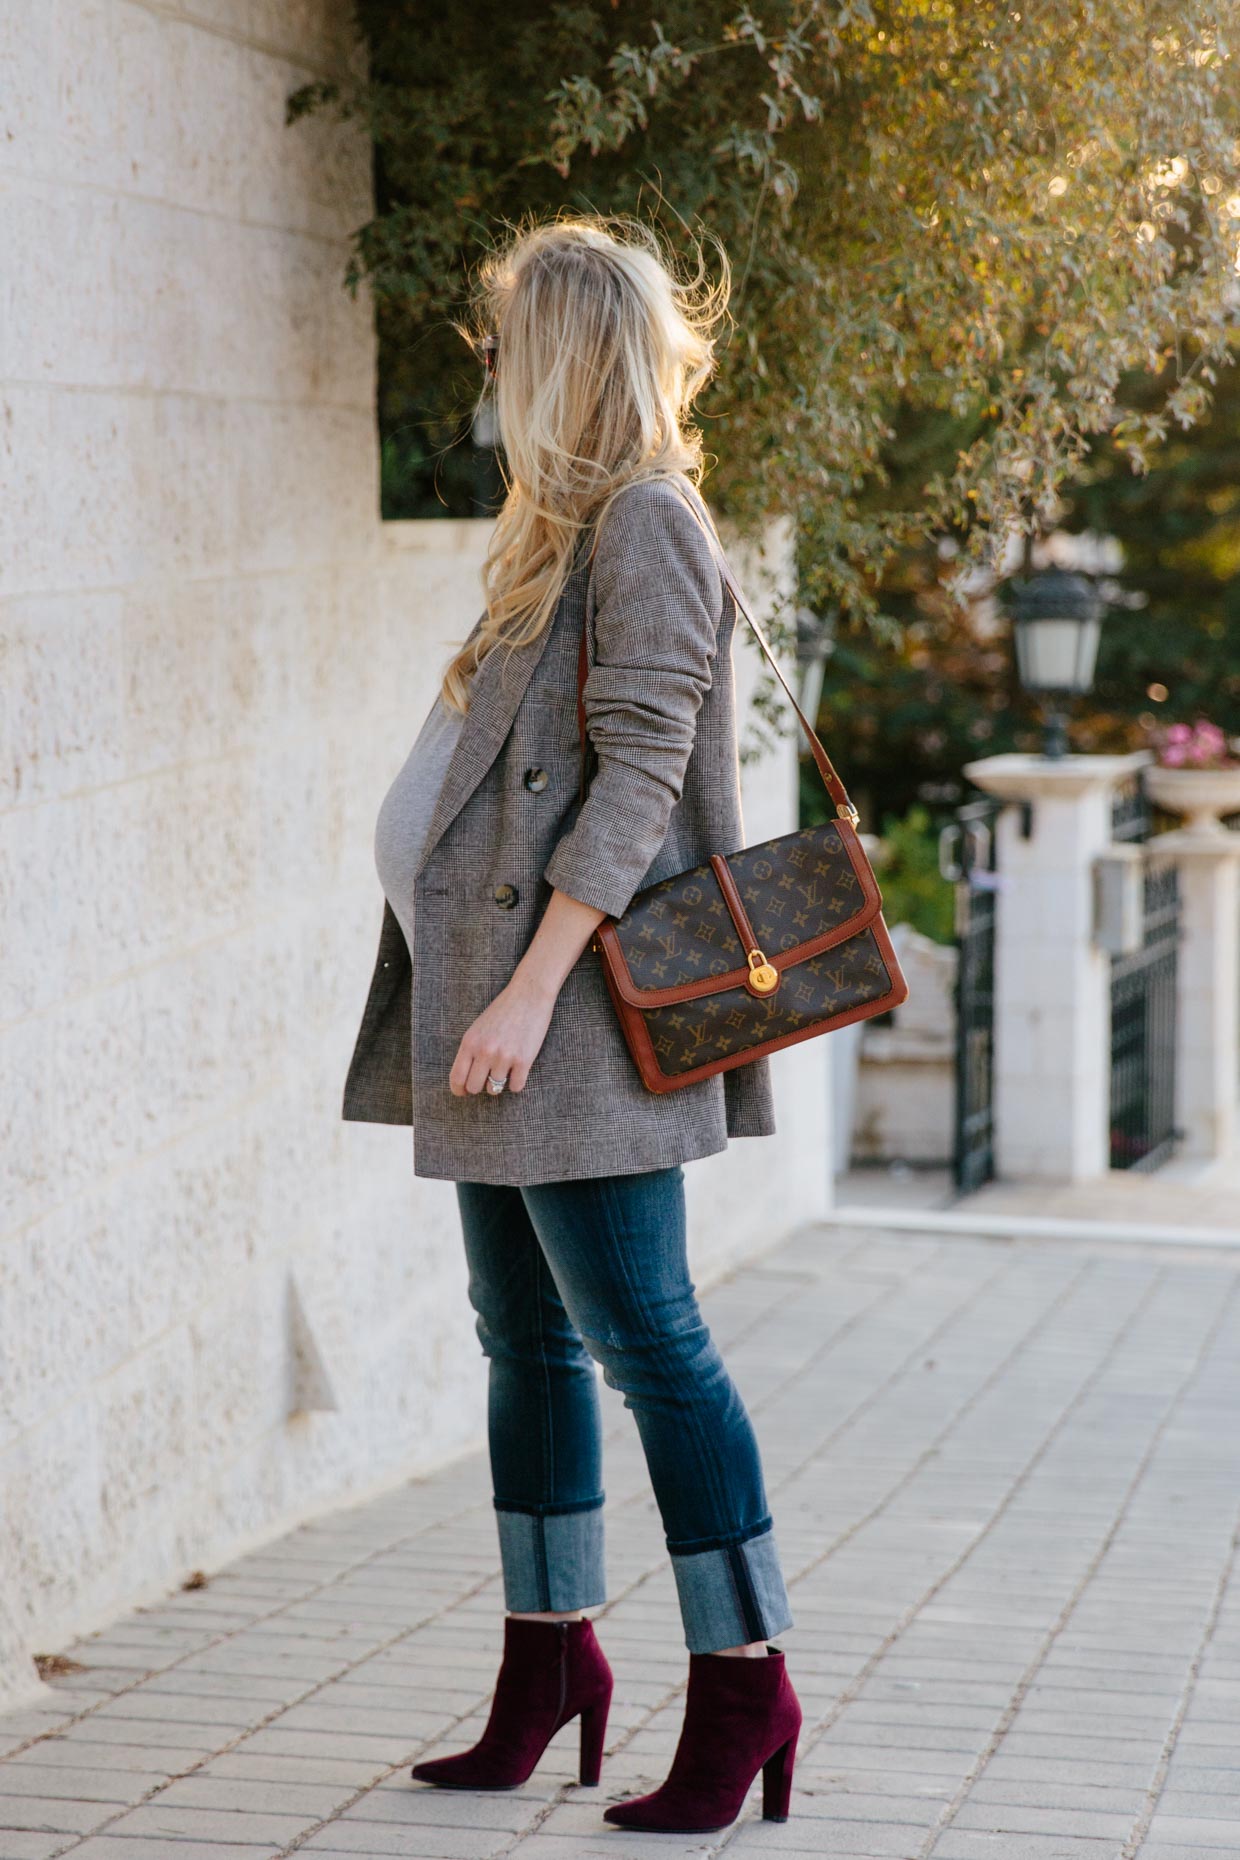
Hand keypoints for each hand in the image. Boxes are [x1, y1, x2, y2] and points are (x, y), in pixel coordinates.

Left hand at [449, 976, 556, 1096]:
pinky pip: (515, 1086)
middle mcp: (484, 1051)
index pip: (457, 1078)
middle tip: (487, 1078)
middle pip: (474, 1087)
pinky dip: (516, 1082)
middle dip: (480, 1086)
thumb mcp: (478, 1028)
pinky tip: (518, 1070)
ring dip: (499, 1083)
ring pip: (495, 1088)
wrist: (529, 994)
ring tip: (505, 1068)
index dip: (458, 1090)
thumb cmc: (503, 1011)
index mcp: (470, 1042)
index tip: (463, 1093)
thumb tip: (465, 1080)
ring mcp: (504, 1057)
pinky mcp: (524, 1060)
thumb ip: (470, 1051)